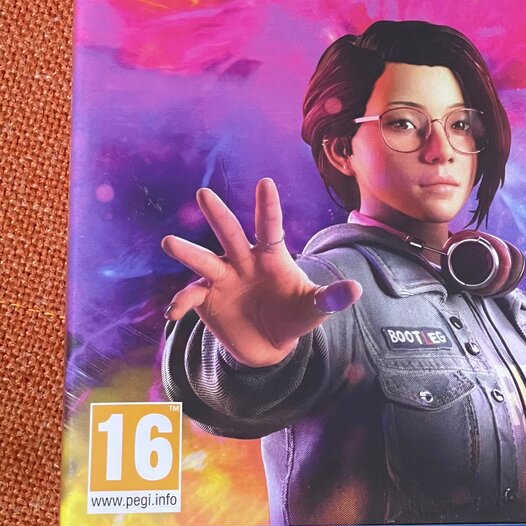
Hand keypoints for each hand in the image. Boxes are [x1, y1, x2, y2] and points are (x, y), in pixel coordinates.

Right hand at [161, 178, 361, 367]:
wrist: (270, 344)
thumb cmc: (294, 315)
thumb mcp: (315, 308)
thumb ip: (331, 298)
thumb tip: (355, 290)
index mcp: (270, 255)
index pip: (269, 227)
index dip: (267, 207)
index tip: (266, 182)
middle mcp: (242, 260)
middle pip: (229, 234)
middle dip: (218, 214)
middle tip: (204, 194)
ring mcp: (222, 278)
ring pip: (203, 260)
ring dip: (187, 252)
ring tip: (169, 242)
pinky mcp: (206, 299)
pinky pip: (190, 297)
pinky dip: (180, 303)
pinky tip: (173, 314)